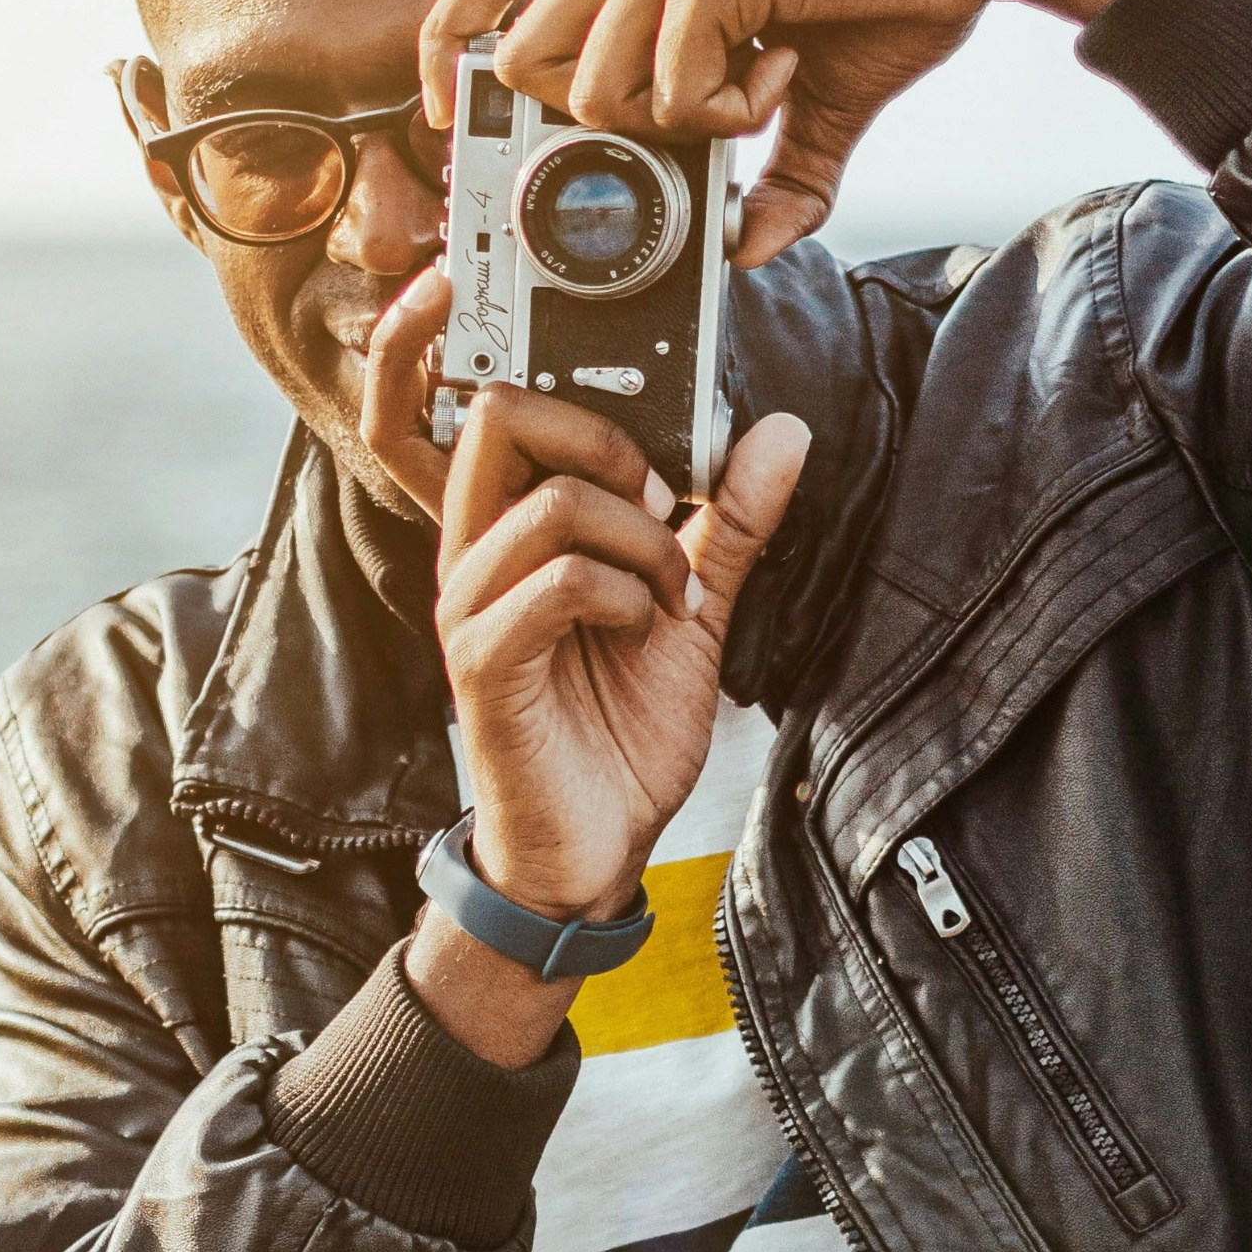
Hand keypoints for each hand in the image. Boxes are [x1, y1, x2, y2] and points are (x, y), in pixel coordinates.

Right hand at [407, 388, 811, 1065]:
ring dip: (642, 541)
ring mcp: (472, 606)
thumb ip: (727, 524)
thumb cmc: (620, 735)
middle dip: (609, 442)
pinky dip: (625, 595)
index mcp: (511, 529)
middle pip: (500, 415)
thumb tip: (780, 433)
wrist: (594, 851)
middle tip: (667, 509)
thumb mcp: (692, 610)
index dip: (590, 399)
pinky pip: (558, 581)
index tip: (670, 467)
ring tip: (671, 597)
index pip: (509, 404)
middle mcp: (475, 553)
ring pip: (552, 502)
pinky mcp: (482, 663)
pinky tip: (646, 632)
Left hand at [418, 0, 1171, 263]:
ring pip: (591, 90)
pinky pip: (668, 90)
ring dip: (675, 126)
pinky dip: (726, 114)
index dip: (449, 47)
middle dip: (591, 128)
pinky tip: (779, 75)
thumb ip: (772, 173)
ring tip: (753, 91)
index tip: (450, 115)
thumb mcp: (812, 101)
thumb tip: (753, 247)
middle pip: (523, 59)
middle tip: (687, 125)